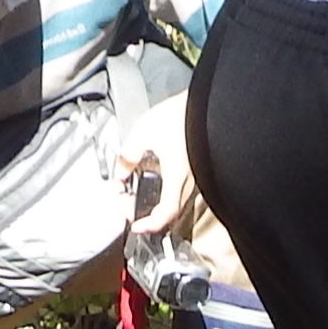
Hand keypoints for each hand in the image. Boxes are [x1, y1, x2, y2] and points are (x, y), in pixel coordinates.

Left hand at [118, 101, 194, 238]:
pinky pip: (180, 189)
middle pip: (169, 212)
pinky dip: (164, 191)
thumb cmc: (181, 114)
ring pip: (174, 201)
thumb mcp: (143, 131)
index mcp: (177, 176)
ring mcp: (196, 176)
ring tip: (136, 191)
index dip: (150, 225)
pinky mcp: (197, 168)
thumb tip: (121, 171)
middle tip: (128, 203)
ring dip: (154, 202)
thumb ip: (128, 155)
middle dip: (146, 213)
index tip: (136, 226)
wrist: (206, 102)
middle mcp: (190, 181)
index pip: (166, 214)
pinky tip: (154, 177)